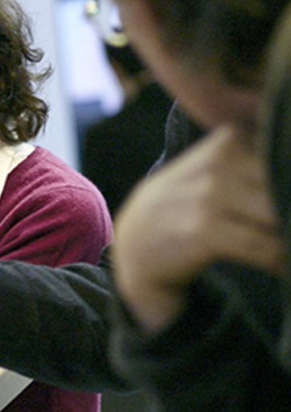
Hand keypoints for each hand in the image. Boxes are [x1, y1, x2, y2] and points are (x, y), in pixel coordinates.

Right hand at [113, 125, 285, 331]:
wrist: (135, 245)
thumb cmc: (179, 208)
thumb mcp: (203, 168)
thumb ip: (243, 158)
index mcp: (224, 145)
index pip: (283, 158)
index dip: (289, 183)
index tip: (286, 202)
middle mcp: (216, 165)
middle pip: (284, 186)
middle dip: (290, 208)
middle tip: (288, 224)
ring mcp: (209, 197)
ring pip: (279, 215)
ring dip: (287, 234)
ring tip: (285, 246)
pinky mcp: (205, 231)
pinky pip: (264, 247)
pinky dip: (280, 261)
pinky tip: (280, 266)